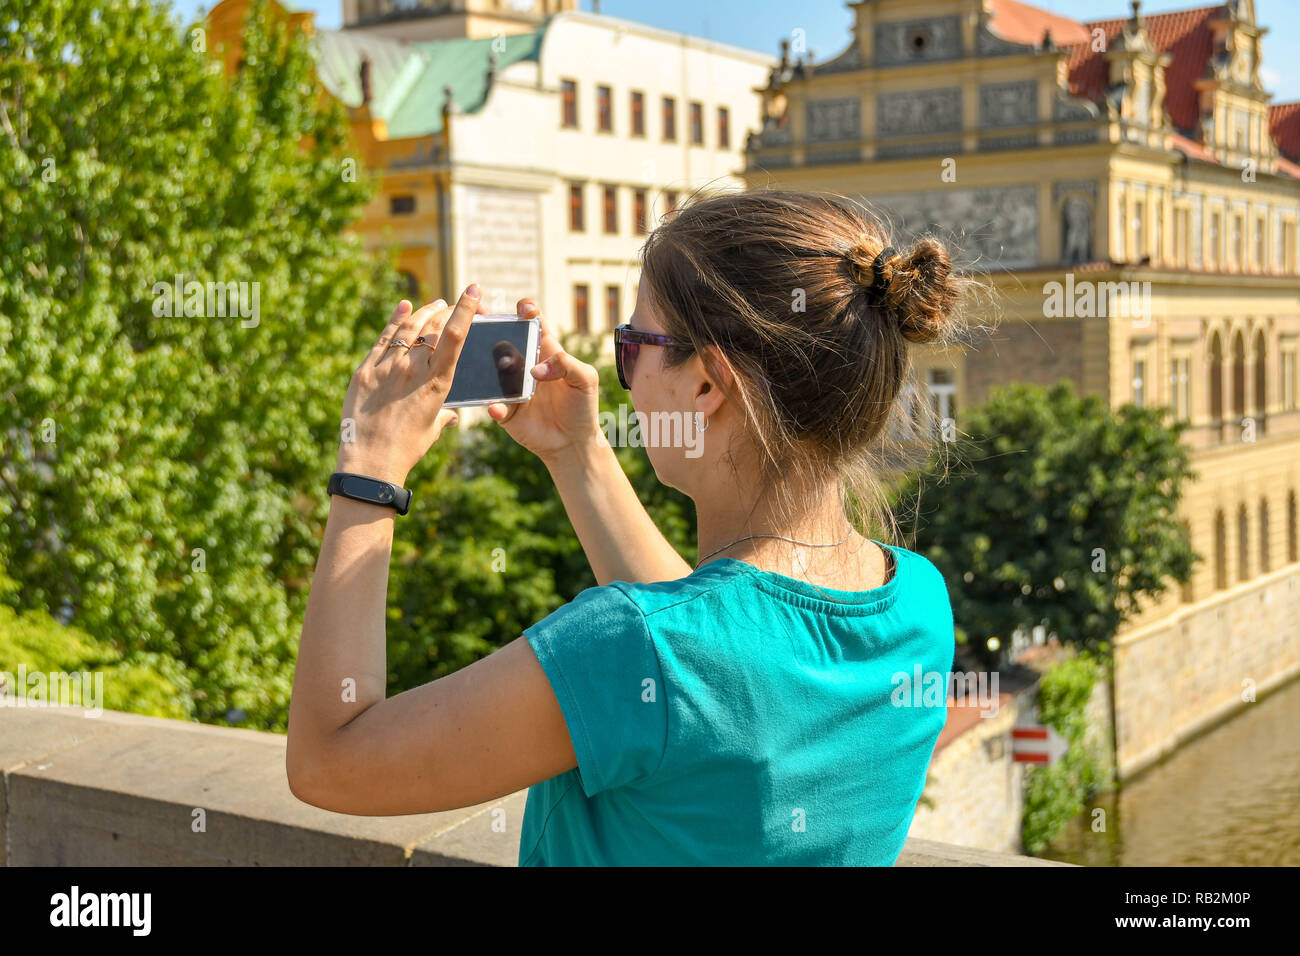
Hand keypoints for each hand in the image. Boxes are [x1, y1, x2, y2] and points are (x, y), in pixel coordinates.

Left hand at [336, 285, 486, 485]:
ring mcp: (387, 368)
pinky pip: (383, 338)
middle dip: (444, 309)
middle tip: (449, 303)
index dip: (466, 309)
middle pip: (432, 326)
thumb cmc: (407, 449)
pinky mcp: (365, 371)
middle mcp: (414, 370)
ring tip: (432, 305)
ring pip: (408, 328)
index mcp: (437, 384)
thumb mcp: (432, 430)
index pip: (456, 336)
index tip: (474, 290)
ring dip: (422, 312)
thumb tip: (451, 416)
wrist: (370, 461)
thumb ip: (443, 416)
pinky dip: (395, 320)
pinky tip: (403, 308)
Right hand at [486, 298, 604, 466]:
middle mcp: (524, 365)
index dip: (527, 310)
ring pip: (491, 370)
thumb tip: (535, 371)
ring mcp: (511, 387)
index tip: (525, 309)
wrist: (574, 442)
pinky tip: (497, 407)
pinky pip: (494, 405)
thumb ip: (567, 364)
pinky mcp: (507, 411)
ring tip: (483, 360)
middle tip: (479, 317)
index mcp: (545, 351)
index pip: (533, 323)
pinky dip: (494, 406)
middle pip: (503, 339)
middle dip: (490, 326)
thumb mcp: (586, 379)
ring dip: (485, 364)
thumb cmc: (583, 406)